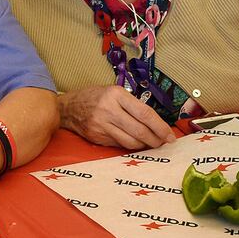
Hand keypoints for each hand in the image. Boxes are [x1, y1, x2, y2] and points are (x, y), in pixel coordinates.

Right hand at [59, 86, 174, 148]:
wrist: (68, 107)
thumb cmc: (95, 97)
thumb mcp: (114, 92)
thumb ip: (132, 104)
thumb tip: (156, 123)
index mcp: (116, 95)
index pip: (144, 113)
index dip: (160, 127)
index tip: (170, 135)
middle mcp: (108, 110)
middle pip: (140, 130)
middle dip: (156, 139)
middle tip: (164, 142)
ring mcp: (101, 125)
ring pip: (131, 142)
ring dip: (145, 145)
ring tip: (151, 143)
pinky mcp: (97, 137)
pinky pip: (120, 145)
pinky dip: (130, 145)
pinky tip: (135, 142)